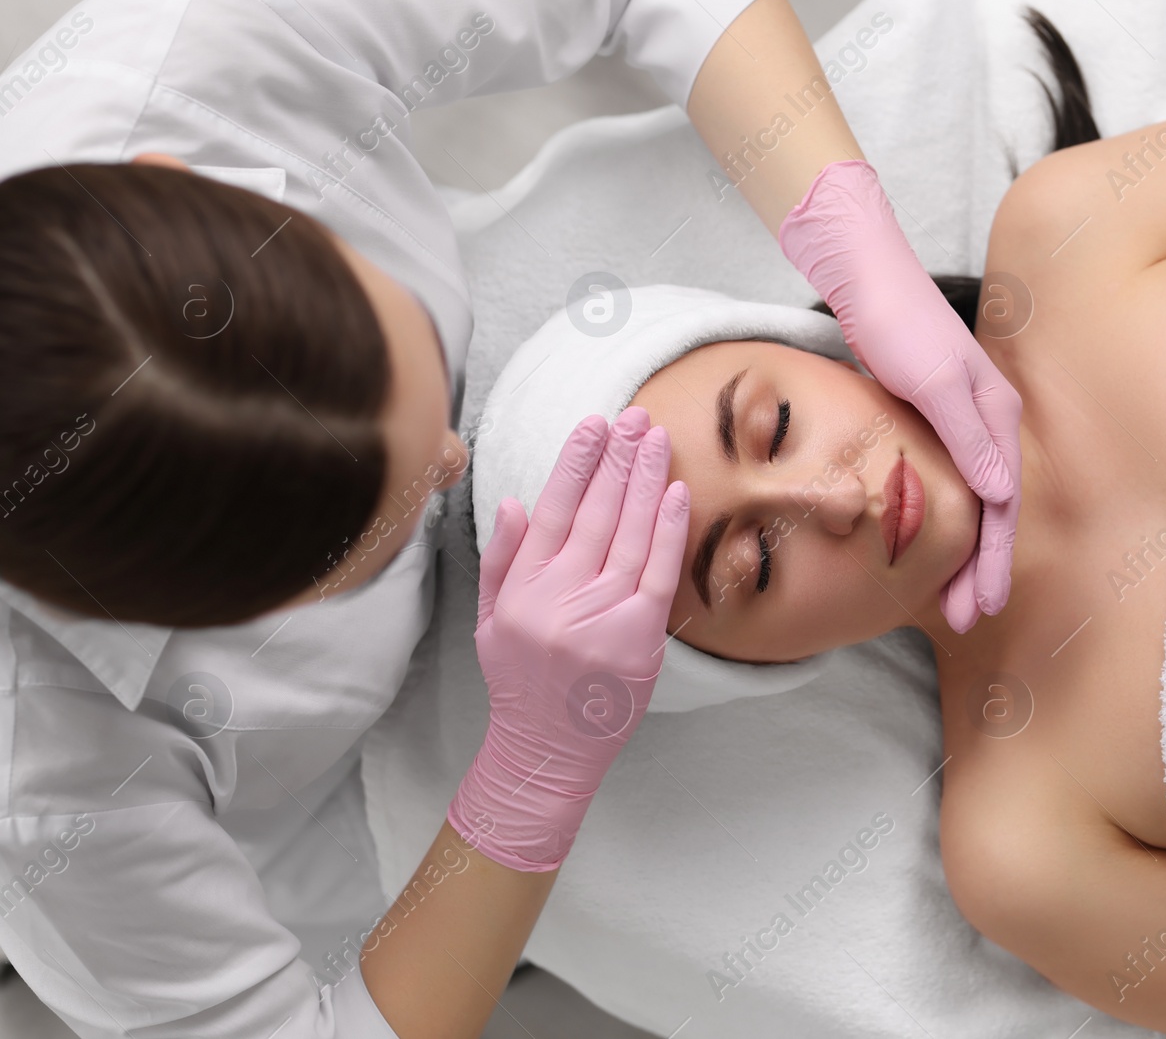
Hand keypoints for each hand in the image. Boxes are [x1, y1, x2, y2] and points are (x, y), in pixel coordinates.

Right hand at [447, 408, 689, 870]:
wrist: (547, 749)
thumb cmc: (520, 682)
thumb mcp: (488, 620)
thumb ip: (501, 558)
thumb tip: (512, 498)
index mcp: (523, 587)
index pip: (553, 508)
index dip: (575, 463)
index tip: (592, 424)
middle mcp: (560, 594)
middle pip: (596, 511)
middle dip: (617, 457)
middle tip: (635, 416)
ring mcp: (601, 613)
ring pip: (630, 531)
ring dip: (645, 479)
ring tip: (657, 437)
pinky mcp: (639, 634)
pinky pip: (659, 569)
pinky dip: (669, 528)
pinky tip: (676, 491)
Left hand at [779, 159, 1020, 631]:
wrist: (865, 275)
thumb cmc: (897, 322)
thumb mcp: (934, 381)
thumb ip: (967, 436)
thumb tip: (1000, 495)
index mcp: (996, 416)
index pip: (1002, 506)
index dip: (991, 560)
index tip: (980, 606)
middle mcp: (988, 422)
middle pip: (993, 510)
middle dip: (982, 568)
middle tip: (967, 618)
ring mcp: (961, 419)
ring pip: (971, 500)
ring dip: (964, 550)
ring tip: (948, 598)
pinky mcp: (932, 416)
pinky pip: (949, 482)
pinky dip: (946, 519)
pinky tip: (929, 539)